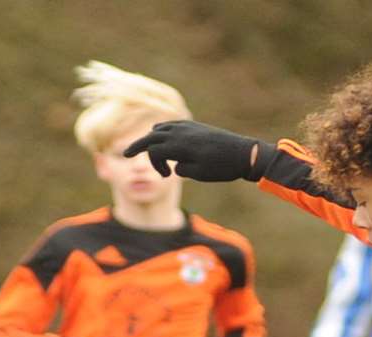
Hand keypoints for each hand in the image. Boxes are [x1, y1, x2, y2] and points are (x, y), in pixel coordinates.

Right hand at [123, 121, 269, 183]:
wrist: (243, 153)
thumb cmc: (221, 167)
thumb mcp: (198, 173)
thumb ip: (180, 167)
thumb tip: (175, 163)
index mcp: (180, 145)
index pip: (153, 150)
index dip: (153, 164)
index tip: (167, 177)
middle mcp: (181, 132)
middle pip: (151, 137)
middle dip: (139, 146)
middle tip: (127, 155)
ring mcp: (188, 127)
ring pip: (161, 128)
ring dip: (153, 139)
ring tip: (153, 150)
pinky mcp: (195, 127)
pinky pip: (172, 124)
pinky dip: (163, 131)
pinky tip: (164, 137)